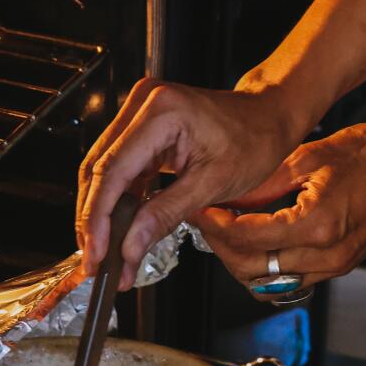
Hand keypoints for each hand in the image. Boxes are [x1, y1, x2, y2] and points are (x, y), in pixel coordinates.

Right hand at [76, 79, 307, 283]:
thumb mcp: (214, 183)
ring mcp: (140, 111)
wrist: (270, 115)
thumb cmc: (255, 140)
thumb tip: (128, 248)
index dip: (98, 218)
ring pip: (104, 170)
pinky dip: (118, 200)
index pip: (113, 170)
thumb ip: (165, 215)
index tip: (96, 254)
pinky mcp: (142, 125)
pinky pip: (120, 166)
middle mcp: (143, 103)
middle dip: (95, 221)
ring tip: (105, 255)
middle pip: (100, 170)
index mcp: (162, 111)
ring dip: (102, 214)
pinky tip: (117, 231)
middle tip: (96, 263)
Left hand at [193, 122, 365, 300]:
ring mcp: (335, 265)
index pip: (248, 237)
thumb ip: (265, 183)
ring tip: (229, 233)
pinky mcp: (340, 265)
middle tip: (208, 221)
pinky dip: (269, 267)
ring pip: (270, 284)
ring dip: (243, 263)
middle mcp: (325, 254)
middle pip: (252, 270)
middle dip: (222, 248)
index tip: (201, 210)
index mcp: (316, 224)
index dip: (216, 226)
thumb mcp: (311, 156)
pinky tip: (260, 241)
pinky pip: (292, 280)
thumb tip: (229, 195)